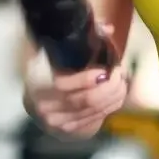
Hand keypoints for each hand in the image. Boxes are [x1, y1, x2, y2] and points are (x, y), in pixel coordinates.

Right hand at [25, 23, 127, 137]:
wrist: (36, 101)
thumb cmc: (49, 71)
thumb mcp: (55, 54)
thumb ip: (80, 39)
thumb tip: (107, 28)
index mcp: (37, 83)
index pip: (63, 85)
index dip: (87, 79)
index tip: (106, 69)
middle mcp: (44, 106)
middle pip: (87, 99)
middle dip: (111, 85)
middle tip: (120, 72)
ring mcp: (57, 122)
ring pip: (96, 109)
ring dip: (115, 95)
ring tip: (122, 80)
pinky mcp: (70, 130)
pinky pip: (98, 118)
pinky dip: (112, 105)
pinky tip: (118, 93)